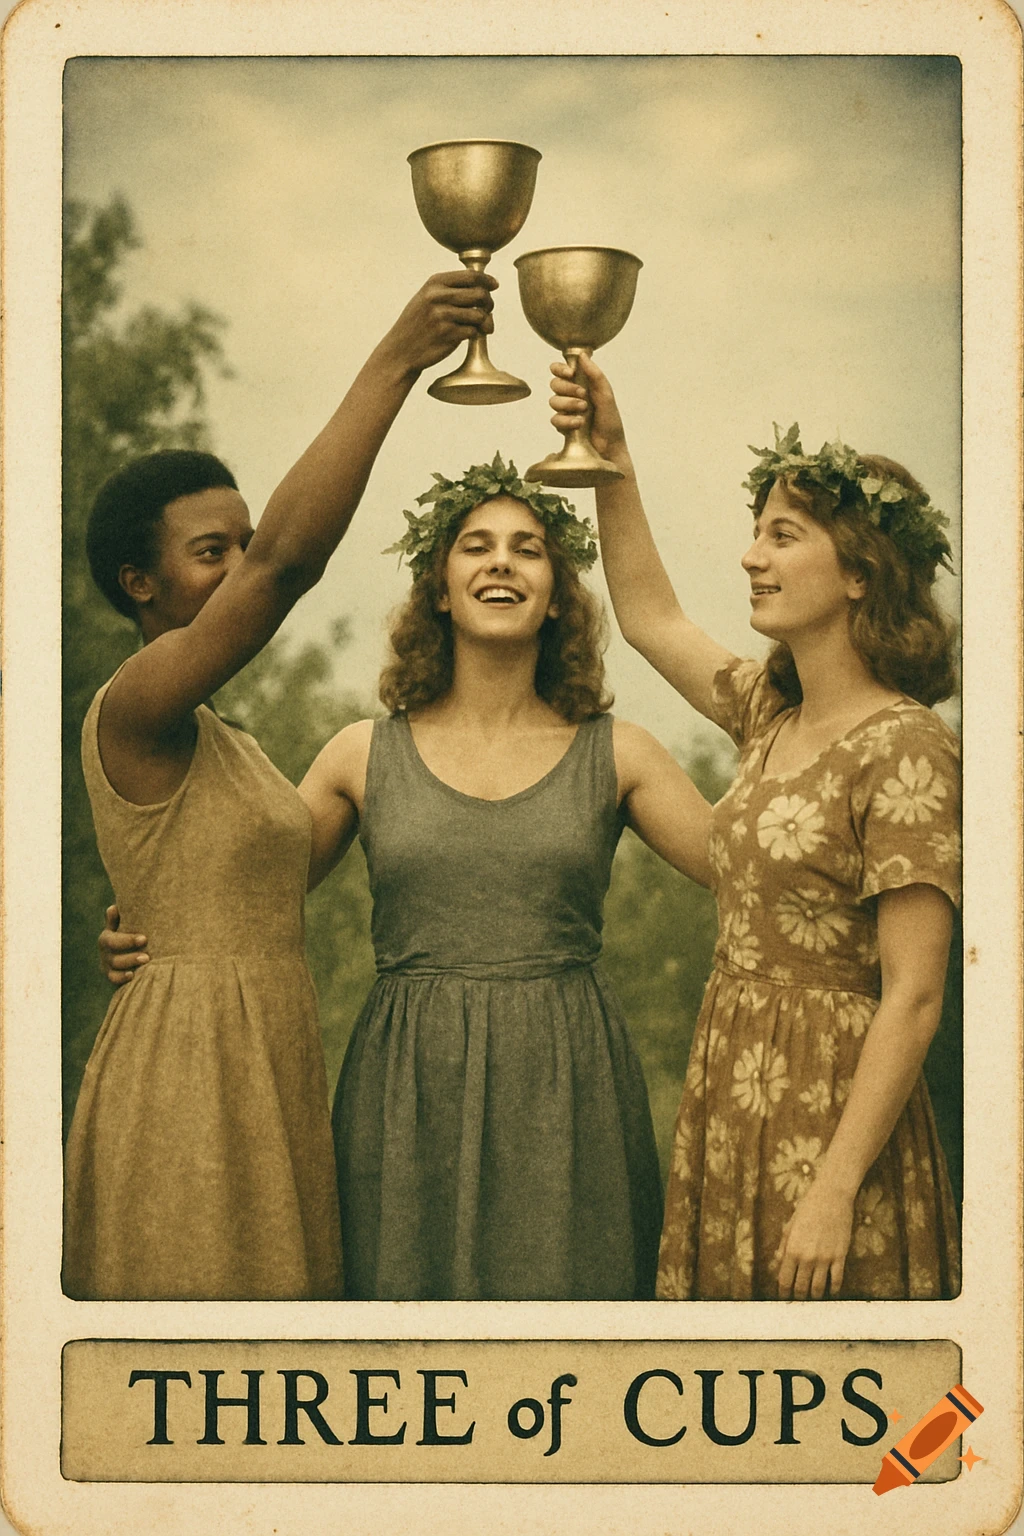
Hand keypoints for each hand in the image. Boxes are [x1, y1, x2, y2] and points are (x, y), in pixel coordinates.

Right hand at [99, 904, 149, 986]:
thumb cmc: (133, 932)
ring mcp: (107, 966)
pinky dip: (122, 978)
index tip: (144, 939)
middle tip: (147, 957)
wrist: (134, 949)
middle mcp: (105, 952)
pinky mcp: (112, 976)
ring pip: (115, 968)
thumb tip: (113, 908)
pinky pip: (114, 979)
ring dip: (130, 965)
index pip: (112, 940)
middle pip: (114, 957)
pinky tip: (133, 976)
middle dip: (131, 957)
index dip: (127, 940)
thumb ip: (119, 919)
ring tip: (146, 963)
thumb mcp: (126, 925)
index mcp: (107, 937)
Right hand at [378, 269, 496, 375]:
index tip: (494, 285)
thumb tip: (485, 285)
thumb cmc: (418, 323)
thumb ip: (450, 288)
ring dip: (485, 321)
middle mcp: (438, 296)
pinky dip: (475, 334)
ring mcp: (443, 316)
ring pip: (479, 314)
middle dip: (488, 302)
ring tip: (482, 326)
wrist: (401, 350)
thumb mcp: (427, 297)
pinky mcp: (448, 335)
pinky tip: (469, 335)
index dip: (487, 280)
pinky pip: (473, 331)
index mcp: (435, 283)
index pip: (471, 276)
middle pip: (480, 294)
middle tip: (487, 310)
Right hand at [548, 352, 627, 462]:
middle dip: (567, 388)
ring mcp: (567, 410)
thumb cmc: (611, 421)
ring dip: (568, 405)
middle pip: (554, 383)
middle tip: (582, 395)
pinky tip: (578, 424)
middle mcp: (572, 395)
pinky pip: (555, 418)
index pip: (561, 370)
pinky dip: (566, 421)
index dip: (560, 368)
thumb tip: (582, 355)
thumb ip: (595, 375)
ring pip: (553, 401)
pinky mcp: (563, 425)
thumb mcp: (606, 395)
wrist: (610, 447)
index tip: (570, 373)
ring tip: (583, 411)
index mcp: (582, 384)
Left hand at [774, 1179, 854, 1299]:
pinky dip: (833, 1290)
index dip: (783, 1292)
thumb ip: (784, 1247)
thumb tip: (777, 1263)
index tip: (784, 1297)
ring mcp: (824, 1258)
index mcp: (792, 1249)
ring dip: (815, 1296)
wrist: (831, 1196)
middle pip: (801, 1288)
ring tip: (813, 1299)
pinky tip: (831, 1292)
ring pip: (818, 1288)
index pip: (784, 1280)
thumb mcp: (790, 1226)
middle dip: (798, 1297)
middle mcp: (807, 1257)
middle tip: (799, 1301)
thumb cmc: (808, 1208)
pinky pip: (836, 1280)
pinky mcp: (840, 1256)